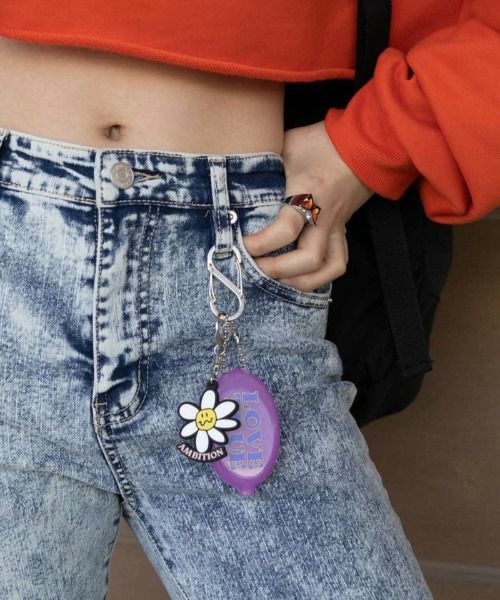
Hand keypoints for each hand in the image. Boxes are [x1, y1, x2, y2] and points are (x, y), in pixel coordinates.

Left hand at [242, 120, 374, 291]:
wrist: (362, 143)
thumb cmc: (319, 143)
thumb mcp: (284, 147)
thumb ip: (263, 167)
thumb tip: (234, 179)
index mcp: (309, 193)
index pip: (285, 230)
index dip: (260, 244)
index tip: (240, 244)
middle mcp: (324, 216)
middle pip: (309, 259)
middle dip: (277, 269)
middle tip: (253, 266)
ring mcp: (337, 227)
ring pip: (329, 268)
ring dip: (303, 280)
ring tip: (277, 279)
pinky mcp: (342, 232)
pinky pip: (338, 261)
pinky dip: (320, 275)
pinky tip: (298, 275)